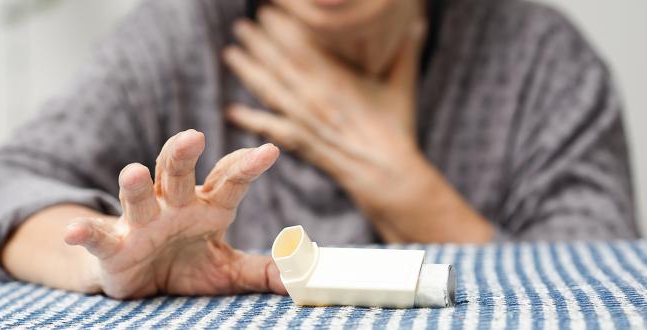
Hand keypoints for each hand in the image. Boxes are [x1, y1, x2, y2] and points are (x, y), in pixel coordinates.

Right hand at [63, 129, 285, 298]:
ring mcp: (141, 223)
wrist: (143, 281)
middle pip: (177, 174)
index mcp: (206, 207)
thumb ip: (259, 270)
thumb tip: (296, 278)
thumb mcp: (227, 270)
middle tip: (194, 136)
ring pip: (139, 197)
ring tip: (134, 172)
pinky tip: (74, 231)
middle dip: (183, 154)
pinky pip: (98, 237)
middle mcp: (173, 206)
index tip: (270, 150)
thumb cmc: (189, 265)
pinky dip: (85, 233)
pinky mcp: (113, 246)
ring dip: (135, 185)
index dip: (247, 165)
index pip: (228, 181)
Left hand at [223, 7, 425, 212]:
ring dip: (247, 70)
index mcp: (338, 78)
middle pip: (279, 63)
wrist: (387, 173)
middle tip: (241, 25)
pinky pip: (269, 128)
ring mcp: (304, 120)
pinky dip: (249, 119)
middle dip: (258, 42)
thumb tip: (416, 21)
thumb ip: (404, 51)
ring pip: (269, 89)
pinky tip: (231, 111)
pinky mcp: (299, 143)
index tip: (268, 11)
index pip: (303, 45)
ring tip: (230, 53)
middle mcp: (314, 96)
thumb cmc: (396, 128)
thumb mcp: (402, 85)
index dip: (282, 27)